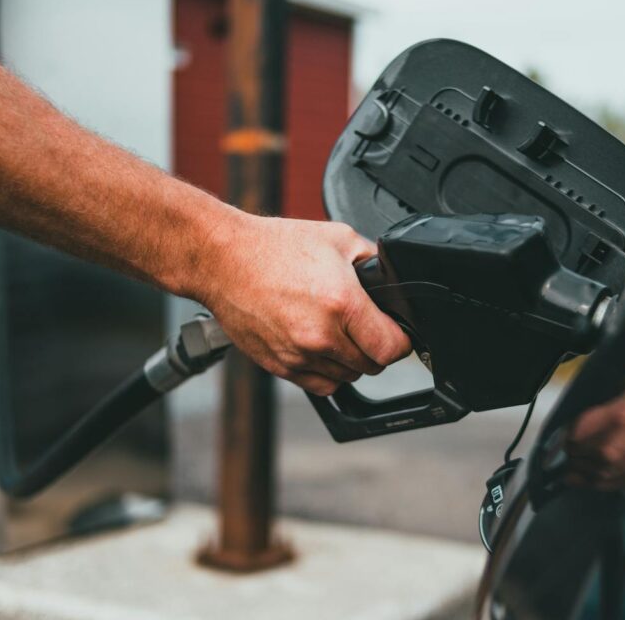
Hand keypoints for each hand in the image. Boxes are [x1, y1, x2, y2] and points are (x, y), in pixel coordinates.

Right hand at [195, 213, 411, 395]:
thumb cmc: (274, 246)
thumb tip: (392, 280)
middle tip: (366, 327)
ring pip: (347, 378)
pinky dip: (327, 372)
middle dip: (375, 348)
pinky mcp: (280, 366)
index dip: (401, 340)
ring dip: (350, 361)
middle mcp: (321, 335)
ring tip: (339, 333)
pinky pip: (320, 385)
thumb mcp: (338, 238)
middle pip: (372, 366)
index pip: (392, 347)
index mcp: (342, 303)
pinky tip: (321, 347)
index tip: (396, 332)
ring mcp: (299, 355)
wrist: (223, 259)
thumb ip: (373, 262)